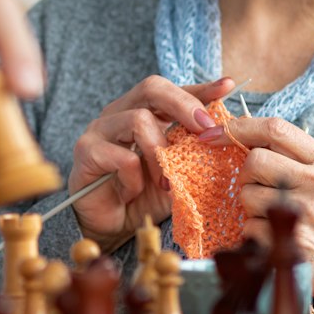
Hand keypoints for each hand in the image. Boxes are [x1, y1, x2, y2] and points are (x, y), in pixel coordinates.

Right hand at [68, 75, 236, 246]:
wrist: (110, 227)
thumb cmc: (144, 196)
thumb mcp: (178, 170)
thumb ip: (195, 150)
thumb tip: (225, 133)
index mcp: (142, 112)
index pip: (172, 90)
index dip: (200, 88)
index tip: (227, 86)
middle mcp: (119, 113)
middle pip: (152, 88)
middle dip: (185, 105)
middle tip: (206, 130)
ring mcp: (100, 129)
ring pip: (138, 120)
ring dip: (160, 154)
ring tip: (167, 183)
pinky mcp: (87, 151)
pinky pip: (123, 158)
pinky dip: (136, 179)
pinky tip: (131, 193)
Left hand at [226, 116, 313, 300]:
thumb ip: (294, 157)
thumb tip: (242, 137)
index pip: (276, 129)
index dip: (239, 127)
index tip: (215, 132)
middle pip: (254, 160)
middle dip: (247, 175)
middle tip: (260, 189)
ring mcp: (303, 213)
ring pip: (247, 194)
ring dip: (251, 206)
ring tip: (275, 217)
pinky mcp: (286, 240)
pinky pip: (248, 225)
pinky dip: (254, 231)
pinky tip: (275, 236)